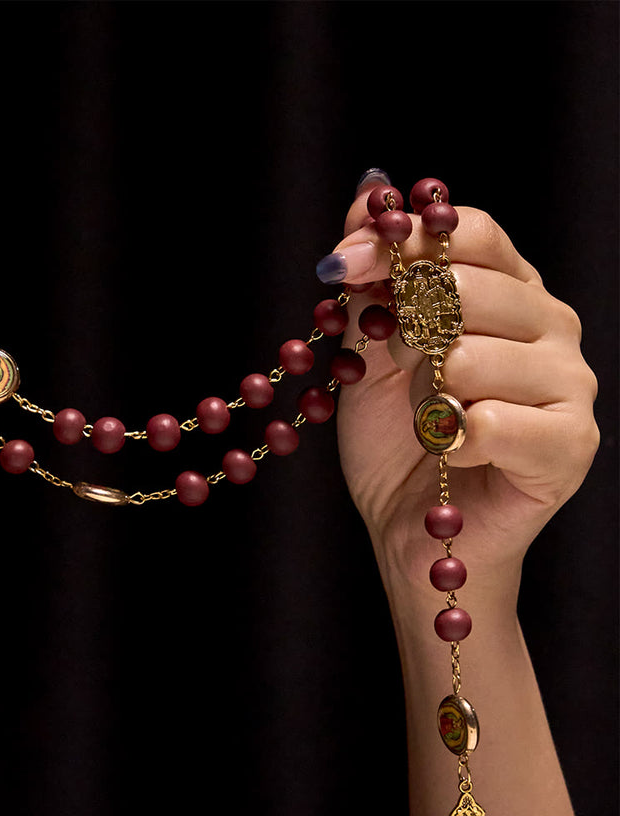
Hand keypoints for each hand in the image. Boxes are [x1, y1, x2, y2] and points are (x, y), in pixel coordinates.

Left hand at [330, 179, 598, 587]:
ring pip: (473, 356)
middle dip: (406, 329)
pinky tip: (452, 452)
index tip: (341, 266)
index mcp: (509, 292)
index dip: (399, 242)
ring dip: (426, 395)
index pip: (470, 232)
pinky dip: (452, 440)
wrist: (413, 527)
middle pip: (470, 286)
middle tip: (394, 365)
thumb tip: (367, 190)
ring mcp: (569, 384)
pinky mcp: (570, 445)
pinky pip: (494, 421)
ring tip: (429, 421)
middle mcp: (550, 326)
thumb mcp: (369, 352)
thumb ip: (373, 277)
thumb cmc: (397, 441)